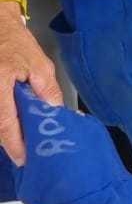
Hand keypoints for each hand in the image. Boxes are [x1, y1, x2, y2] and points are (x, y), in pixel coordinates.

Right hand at [0, 9, 62, 165]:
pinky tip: (16, 127)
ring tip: (26, 143)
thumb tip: (55, 115)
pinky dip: (4, 124)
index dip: (15, 144)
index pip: (5, 123)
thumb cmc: (17, 44)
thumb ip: (47, 92)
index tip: (25, 159)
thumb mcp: (40, 66)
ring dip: (8, 134)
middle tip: (29, 155)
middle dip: (14, 142)